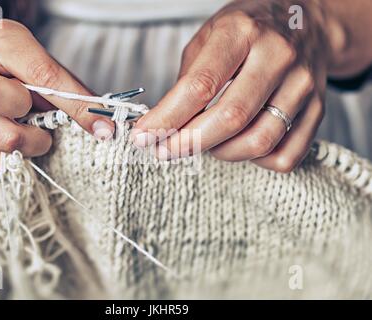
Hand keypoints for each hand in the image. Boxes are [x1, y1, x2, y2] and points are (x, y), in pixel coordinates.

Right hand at [0, 20, 113, 174]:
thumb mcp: (48, 74)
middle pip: (11, 105)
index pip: (44, 75)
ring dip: (26, 145)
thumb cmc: (18, 77)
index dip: (77, 107)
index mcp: (1, 40)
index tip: (103, 129)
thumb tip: (104, 127)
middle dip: (38, 124)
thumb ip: (74, 96)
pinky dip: (5, 160)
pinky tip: (7, 147)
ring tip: (28, 135)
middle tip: (41, 125)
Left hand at [132, 0, 329, 172]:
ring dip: (221, 153)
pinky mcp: (319, 110)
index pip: (200, 85)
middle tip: (165, 150)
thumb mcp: (208, 39)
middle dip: (189, 143)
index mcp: (242, 32)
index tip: (144, 137)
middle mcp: (278, 56)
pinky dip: (255, 161)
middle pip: (231, 117)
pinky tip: (240, 144)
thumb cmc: (247, 32)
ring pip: (259, 141)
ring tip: (204, 142)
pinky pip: (284, 156)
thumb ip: (187, 81)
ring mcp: (303, 84)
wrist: (303, 23)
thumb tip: (163, 127)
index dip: (167, 118)